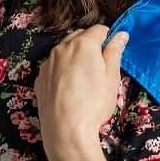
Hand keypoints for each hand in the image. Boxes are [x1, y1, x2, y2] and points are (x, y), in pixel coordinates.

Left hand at [35, 25, 128, 160]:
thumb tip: (120, 35)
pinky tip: (70, 88)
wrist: (66, 130)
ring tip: (85, 79)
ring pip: (64, 51)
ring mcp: (47, 63)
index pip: (99, 30)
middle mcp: (61, 48)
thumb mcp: (112, 76)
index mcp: (82, 44)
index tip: (113, 52)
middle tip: (101, 66)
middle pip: (79, 37)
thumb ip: (114, 52)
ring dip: (75, 56)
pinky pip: (53, 66)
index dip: (109, 39)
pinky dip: (62, 69)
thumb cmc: (94, 103)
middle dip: (91, 45)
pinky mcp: (39, 78)